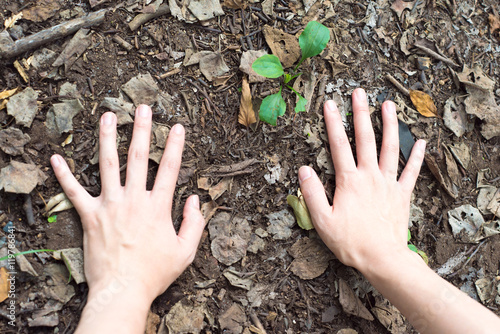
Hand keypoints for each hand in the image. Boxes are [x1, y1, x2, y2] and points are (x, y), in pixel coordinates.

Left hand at [50, 105, 204, 331]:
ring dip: (107, 138)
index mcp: (158, 207)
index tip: (178, 127)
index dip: (175, 146)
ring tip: (107, 116)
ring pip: (107, 165)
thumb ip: (194, 223)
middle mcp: (134, 200)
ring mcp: (110, 206)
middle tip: (142, 109)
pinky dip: (64, 175)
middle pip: (138, 158)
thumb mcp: (185, 251)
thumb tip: (195, 200)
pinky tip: (56, 158)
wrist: (123, 290)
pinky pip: (74, 192)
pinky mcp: (90, 217)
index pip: (170, 169)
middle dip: (142, 130)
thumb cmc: (155, 272)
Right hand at [298, 88, 425, 271]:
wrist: (382, 258)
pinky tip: (421, 141)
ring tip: (389, 105)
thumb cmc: (350, 242)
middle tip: (359, 93)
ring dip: (389, 125)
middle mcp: (370, 176)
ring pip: (390, 148)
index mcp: (349, 181)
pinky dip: (417, 156)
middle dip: (361, 113)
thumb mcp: (322, 221)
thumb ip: (312, 193)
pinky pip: (411, 171)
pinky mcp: (402, 194)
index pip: (339, 145)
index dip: (333, 123)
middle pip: (365, 139)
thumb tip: (304, 169)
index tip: (330, 104)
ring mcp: (388, 183)